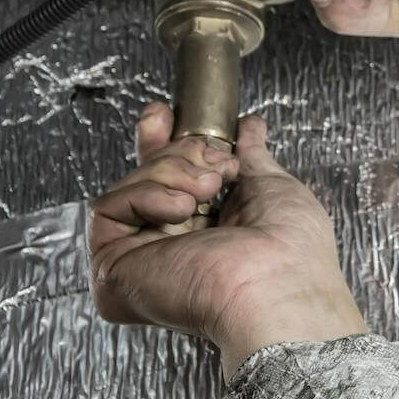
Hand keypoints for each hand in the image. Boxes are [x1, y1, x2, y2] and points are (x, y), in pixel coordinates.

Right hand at [87, 103, 365, 377]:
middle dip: (176, 151)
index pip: (167, 181)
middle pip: (145, 176)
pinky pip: (108, 208)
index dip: (162, 142)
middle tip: (212, 163)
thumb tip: (249, 127)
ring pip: (129, 186)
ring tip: (207, 192)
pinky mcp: (113, 270)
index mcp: (205, 234)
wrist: (278, 284)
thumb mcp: (272, 186)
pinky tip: (181, 209)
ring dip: (172, 172)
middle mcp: (169, 249)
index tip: (166, 114)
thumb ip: (251, 157)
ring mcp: (139, 260)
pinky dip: (146, 195)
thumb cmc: (290, 251)